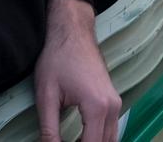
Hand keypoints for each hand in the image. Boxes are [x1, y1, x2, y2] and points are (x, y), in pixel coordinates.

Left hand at [34, 0, 119, 141]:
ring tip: (71, 141)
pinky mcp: (113, 98)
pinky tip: (81, 138)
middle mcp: (112, 106)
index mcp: (97, 106)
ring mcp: (116, 102)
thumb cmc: (57, 57)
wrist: (72, 30)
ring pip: (111, 138)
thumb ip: (49, 128)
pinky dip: (99, 138)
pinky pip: (111, 127)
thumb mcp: (46, 95)